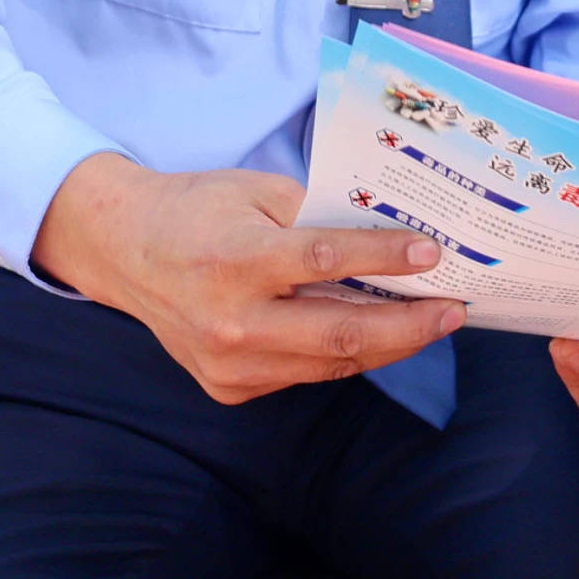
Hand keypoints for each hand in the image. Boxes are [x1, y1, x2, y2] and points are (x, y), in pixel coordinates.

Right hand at [34, 152, 465, 403]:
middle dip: (409, 325)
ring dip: (387, 344)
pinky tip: (375, 334)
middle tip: (454, 311)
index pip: (324, 261)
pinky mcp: (229, 387)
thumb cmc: (197, 210)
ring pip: (329, 363)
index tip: (433, 253)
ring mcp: (228, 364)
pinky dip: (343, 354)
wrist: (124, 250)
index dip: (384, 257)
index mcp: (236, 260)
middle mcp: (231, 321)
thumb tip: (392, 232)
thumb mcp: (257, 192)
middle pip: (340, 334)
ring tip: (428, 322)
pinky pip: (303, 373)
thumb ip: (319, 215)